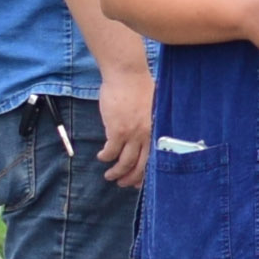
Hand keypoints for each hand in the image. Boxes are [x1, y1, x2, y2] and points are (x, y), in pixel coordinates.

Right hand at [91, 59, 152, 187]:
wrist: (127, 74)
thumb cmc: (139, 85)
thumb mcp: (152, 106)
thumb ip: (149, 121)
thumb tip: (145, 133)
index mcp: (157, 129)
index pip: (153, 158)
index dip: (145, 173)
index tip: (138, 182)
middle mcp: (147, 135)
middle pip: (140, 165)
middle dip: (130, 178)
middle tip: (122, 183)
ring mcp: (132, 134)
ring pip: (124, 162)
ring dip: (116, 172)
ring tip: (109, 176)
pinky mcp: (117, 130)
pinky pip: (111, 151)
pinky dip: (105, 157)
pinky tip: (102, 157)